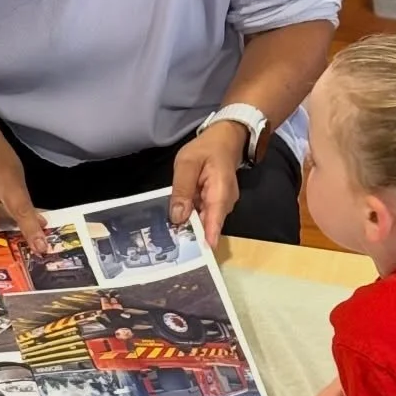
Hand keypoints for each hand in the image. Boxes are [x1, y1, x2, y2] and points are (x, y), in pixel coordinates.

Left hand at [169, 123, 245, 246]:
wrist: (224, 140)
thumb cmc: (205, 149)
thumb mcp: (187, 164)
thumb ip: (182, 189)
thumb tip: (178, 216)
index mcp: (220, 192)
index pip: (215, 220)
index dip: (206, 238)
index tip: (198, 254)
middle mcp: (225, 203)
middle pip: (208, 224)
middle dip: (192, 233)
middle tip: (170, 243)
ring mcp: (222, 204)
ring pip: (205, 220)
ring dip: (190, 225)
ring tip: (169, 233)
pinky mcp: (216, 203)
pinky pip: (204, 214)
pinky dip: (192, 217)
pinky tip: (178, 219)